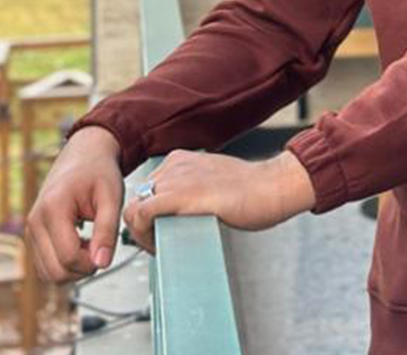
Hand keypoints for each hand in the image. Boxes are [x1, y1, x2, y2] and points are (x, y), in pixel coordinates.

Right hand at [26, 125, 123, 282]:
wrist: (86, 155)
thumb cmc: (99, 171)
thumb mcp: (112, 196)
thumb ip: (108, 230)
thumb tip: (102, 263)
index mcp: (53, 208)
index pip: (67, 256)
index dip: (91, 262)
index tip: (107, 249)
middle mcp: (35, 221)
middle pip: (55, 271)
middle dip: (82, 268)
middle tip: (102, 248)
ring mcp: (31, 229)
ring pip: (48, 273)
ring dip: (74, 268)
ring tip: (93, 244)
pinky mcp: (34, 235)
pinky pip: (46, 265)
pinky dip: (65, 263)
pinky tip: (83, 244)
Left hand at [121, 149, 315, 254]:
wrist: (272, 186)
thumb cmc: (253, 191)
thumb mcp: (213, 183)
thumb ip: (192, 192)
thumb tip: (180, 214)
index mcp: (182, 161)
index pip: (147, 190)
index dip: (149, 215)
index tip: (161, 231)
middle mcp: (175, 166)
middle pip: (137, 200)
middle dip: (144, 227)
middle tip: (160, 243)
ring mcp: (176, 178)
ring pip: (134, 209)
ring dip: (142, 234)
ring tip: (161, 246)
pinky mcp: (180, 195)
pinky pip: (141, 214)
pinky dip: (142, 233)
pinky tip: (158, 244)